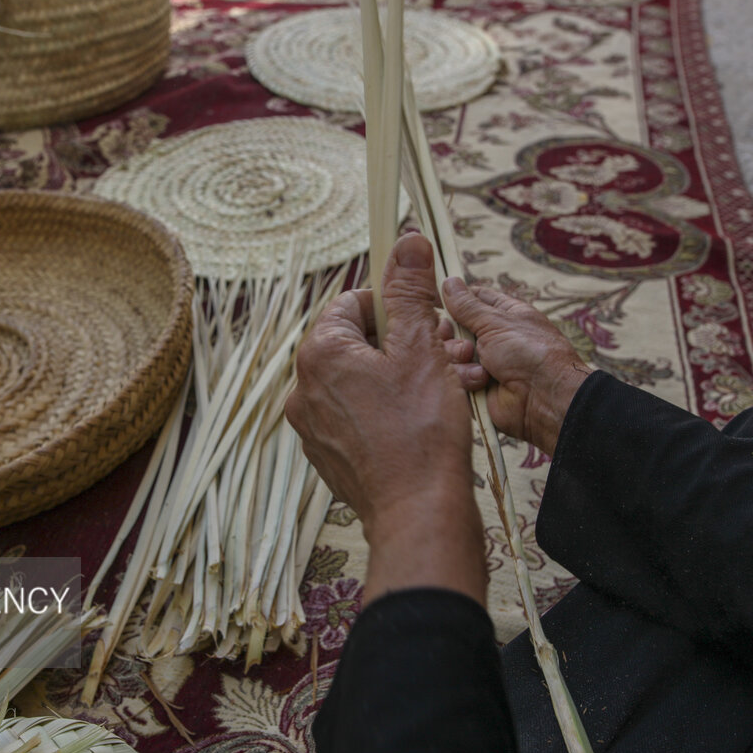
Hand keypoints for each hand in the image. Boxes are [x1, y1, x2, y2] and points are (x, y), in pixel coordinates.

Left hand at [286, 234, 485, 604]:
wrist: (418, 513)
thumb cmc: (420, 431)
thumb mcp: (421, 347)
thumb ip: (410, 291)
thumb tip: (407, 239)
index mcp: (319, 354)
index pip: (351, 303)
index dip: (394, 304)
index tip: (426, 316)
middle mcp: (303, 389)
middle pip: (356, 343)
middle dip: (405, 342)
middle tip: (447, 351)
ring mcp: (313, 428)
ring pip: (361, 382)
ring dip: (403, 375)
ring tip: (449, 383)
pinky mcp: (329, 457)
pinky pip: (359, 417)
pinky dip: (390, 410)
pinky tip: (428, 417)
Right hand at [441, 278, 592, 455]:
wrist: (543, 398)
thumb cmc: (529, 352)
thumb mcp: (496, 322)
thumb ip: (467, 305)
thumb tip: (449, 281)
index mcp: (502, 314)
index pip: (472, 298)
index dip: (453, 299)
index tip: (433, 300)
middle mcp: (491, 337)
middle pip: (453, 328)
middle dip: (450, 333)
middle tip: (457, 338)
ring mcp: (482, 362)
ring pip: (449, 353)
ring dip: (459, 358)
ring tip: (480, 365)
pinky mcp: (474, 386)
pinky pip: (454, 377)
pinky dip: (464, 378)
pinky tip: (481, 380)